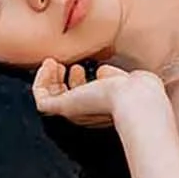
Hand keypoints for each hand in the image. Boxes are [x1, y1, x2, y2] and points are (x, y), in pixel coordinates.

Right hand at [31, 59, 161, 127]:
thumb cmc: (138, 90)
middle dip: (59, 80)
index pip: (80, 100)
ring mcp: (72, 112)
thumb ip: (109, 75)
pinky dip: (40, 80)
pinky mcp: (61, 109)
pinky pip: (41, 98)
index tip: (79, 67)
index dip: (76, 82)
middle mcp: (85, 114)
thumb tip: (99, 70)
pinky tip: (49, 64)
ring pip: (49, 99)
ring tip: (53, 63)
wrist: (136, 98)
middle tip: (60, 64)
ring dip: (47, 79)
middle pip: (62, 99)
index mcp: (101, 109)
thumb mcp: (122, 78)